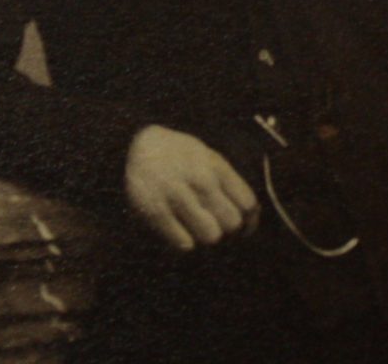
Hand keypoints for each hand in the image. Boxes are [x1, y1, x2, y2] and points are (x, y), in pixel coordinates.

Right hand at [124, 125, 259, 250]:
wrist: (135, 145)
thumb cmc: (179, 156)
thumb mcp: (208, 158)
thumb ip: (229, 183)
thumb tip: (252, 216)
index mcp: (215, 166)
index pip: (248, 203)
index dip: (249, 221)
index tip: (243, 228)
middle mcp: (199, 179)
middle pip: (232, 223)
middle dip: (226, 228)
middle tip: (213, 222)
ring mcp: (177, 195)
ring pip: (211, 236)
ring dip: (204, 235)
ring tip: (194, 225)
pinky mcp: (155, 211)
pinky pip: (184, 243)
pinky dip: (183, 241)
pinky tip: (177, 227)